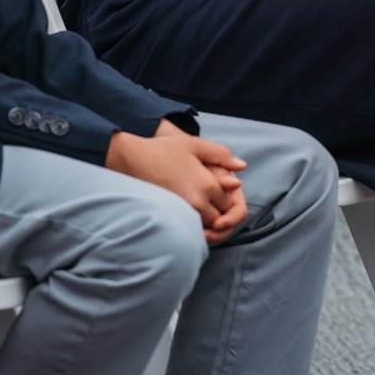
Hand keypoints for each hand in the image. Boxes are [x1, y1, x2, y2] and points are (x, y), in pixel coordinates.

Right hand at [106, 123, 249, 244]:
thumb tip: (242, 167)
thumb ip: (222, 155)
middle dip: (220, 213)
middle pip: (219, 219)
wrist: (132, 160)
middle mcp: (197, 202)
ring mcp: (182, 212)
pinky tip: (188, 215)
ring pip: (205, 227)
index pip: (229, 203)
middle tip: (214, 202)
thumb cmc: (164, 150)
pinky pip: (189, 230)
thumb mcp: (196, 145)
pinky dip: (194, 227)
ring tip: (202, 208)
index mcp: (207, 184)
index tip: (221, 189)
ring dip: (208, 222)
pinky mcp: (169, 217)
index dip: (227, 197)